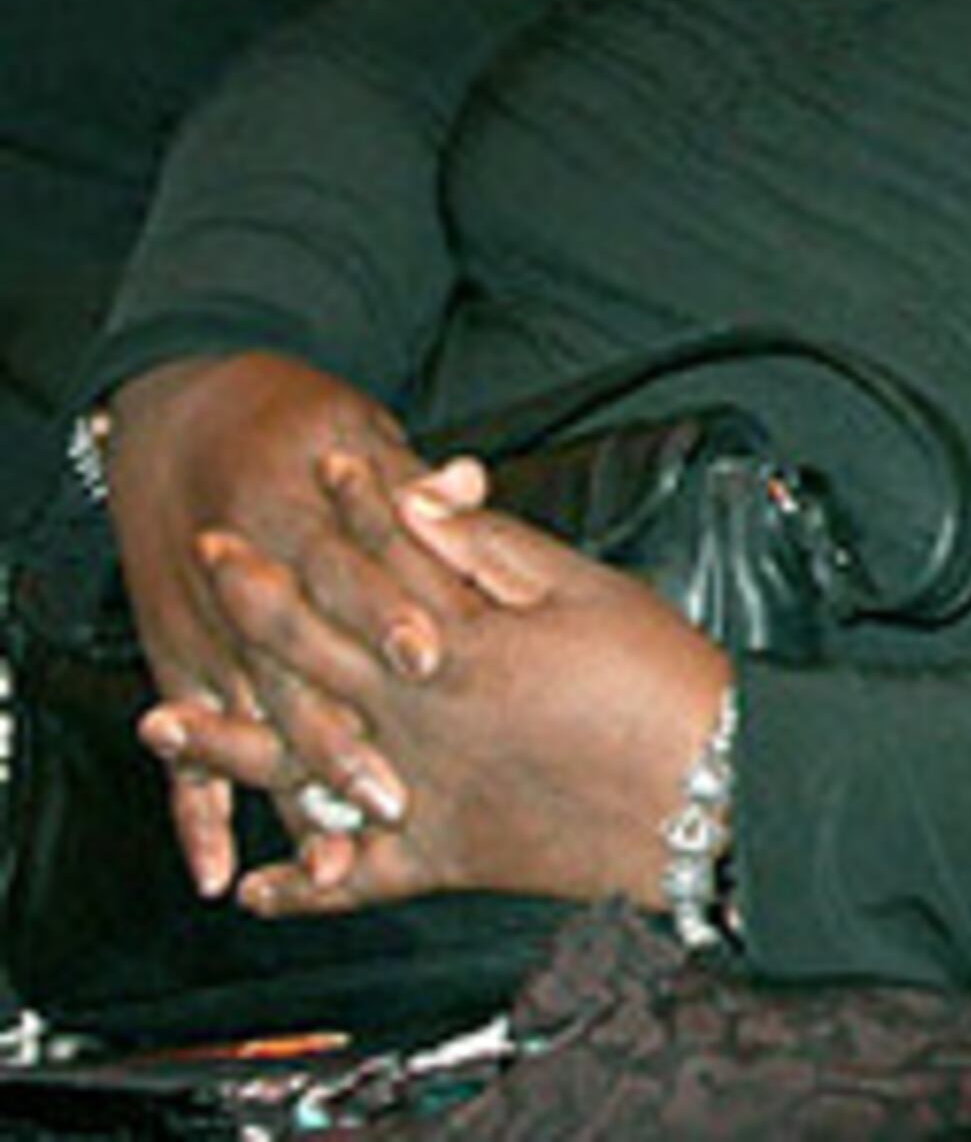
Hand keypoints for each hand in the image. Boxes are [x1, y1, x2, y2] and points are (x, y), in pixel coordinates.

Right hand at [104, 355, 431, 897]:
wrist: (179, 420)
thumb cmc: (295, 427)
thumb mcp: (355, 433)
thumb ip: (411, 478)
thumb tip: (465, 481)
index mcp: (302, 522)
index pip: (354, 576)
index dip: (391, 615)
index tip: (432, 655)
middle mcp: (254, 592)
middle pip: (304, 675)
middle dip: (345, 738)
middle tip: (392, 794)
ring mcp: (213, 641)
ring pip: (257, 734)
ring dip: (292, 796)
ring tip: (334, 855)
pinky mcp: (183, 671)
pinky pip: (186, 762)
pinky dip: (200, 819)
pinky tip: (227, 876)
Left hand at [152, 455, 730, 919]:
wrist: (708, 792)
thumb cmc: (663, 682)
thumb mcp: (589, 593)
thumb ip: (495, 551)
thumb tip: (425, 500)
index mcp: (462, 644)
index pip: (387, 560)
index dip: (353, 506)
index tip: (318, 466)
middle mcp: (421, 716)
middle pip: (315, 648)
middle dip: (257, 596)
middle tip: (210, 554)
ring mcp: (421, 790)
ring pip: (300, 762)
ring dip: (225, 744)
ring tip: (159, 722)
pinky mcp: (442, 858)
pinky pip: (357, 878)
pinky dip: (305, 883)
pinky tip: (255, 884)